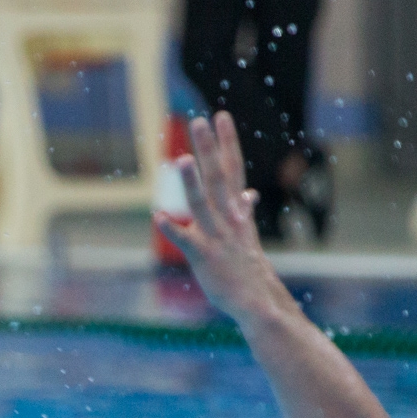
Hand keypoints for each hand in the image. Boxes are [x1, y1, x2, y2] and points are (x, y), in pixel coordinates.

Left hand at [153, 112, 285, 324]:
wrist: (258, 301)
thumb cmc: (248, 269)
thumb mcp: (247, 235)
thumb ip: (243, 213)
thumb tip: (248, 195)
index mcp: (237, 211)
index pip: (233, 169)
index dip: (227, 143)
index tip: (221, 116)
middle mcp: (228, 218)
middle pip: (219, 177)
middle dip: (209, 149)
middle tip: (200, 120)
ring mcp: (217, 237)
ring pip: (202, 204)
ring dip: (192, 182)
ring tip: (181, 158)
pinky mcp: (205, 257)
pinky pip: (186, 241)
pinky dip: (173, 229)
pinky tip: (157, 216)